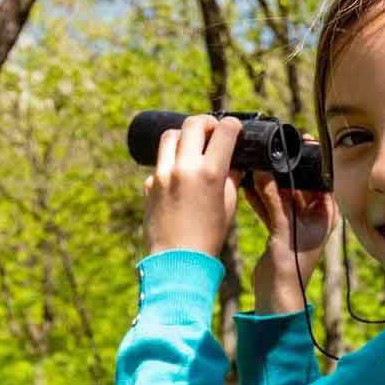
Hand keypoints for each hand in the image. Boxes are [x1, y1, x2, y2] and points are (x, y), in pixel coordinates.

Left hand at [142, 114, 244, 257]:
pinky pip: (161, 162)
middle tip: (213, 131)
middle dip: (207, 123)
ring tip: (194, 146)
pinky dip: (172, 162)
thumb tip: (233, 163)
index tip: (235, 129)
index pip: (224, 131)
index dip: (233, 126)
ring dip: (185, 135)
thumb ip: (231, 178)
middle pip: (193, 124)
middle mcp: (184, 168)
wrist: (178, 261)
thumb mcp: (228, 205)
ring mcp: (163, 175)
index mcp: (210, 172)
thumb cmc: (208, 237)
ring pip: (171, 136)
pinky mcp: (149, 185)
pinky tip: (180, 175)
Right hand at [242, 134, 339, 312]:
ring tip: (255, 163)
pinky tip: (247, 183)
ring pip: (282, 193)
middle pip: (299, 183)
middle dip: (284, 169)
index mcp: (325, 214)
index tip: (300, 142)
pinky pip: (270, 205)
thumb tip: (264, 170)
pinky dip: (259, 196)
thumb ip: (274, 197)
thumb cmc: (291, 266)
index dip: (310, 160)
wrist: (277, 294)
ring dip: (268, 181)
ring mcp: (295, 222)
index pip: (321, 178)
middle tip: (271, 149)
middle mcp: (313, 215)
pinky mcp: (279, 229)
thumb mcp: (284, 226)